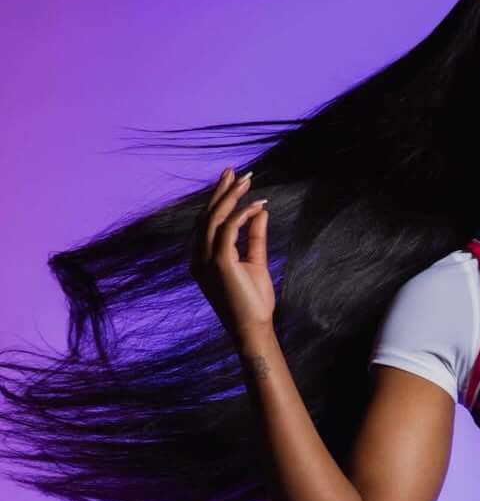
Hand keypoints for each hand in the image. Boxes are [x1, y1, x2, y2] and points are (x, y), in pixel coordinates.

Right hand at [189, 166, 273, 346]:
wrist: (253, 329)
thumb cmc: (253, 301)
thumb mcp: (255, 262)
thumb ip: (254, 237)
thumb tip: (259, 212)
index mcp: (202, 258)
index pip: (207, 222)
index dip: (219, 199)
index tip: (232, 180)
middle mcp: (198, 258)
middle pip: (207, 216)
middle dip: (221, 192)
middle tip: (235, 171)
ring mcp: (205, 261)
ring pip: (214, 219)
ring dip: (231, 197)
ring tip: (246, 180)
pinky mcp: (219, 264)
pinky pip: (227, 230)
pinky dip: (241, 215)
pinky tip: (255, 206)